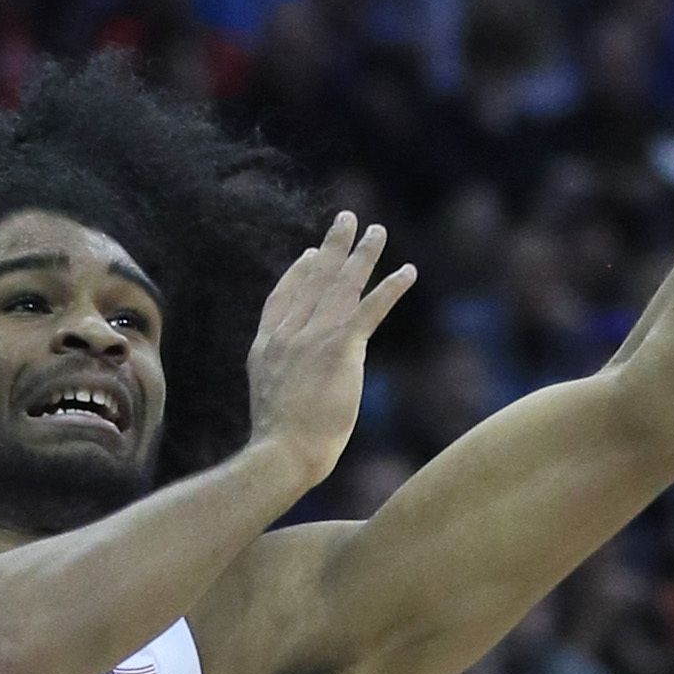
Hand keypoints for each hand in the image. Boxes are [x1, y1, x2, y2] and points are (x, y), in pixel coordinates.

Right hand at [243, 209, 414, 481]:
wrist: (282, 454)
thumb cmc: (279, 446)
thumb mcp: (272, 405)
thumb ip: (283, 385)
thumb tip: (294, 394)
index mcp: (266, 347)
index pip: (282, 299)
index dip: (298, 274)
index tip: (309, 254)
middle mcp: (287, 335)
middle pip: (313, 279)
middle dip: (331, 247)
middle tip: (346, 218)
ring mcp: (311, 338)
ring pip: (341, 286)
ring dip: (363, 255)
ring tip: (378, 231)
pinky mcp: (338, 348)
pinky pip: (369, 310)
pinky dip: (390, 288)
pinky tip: (407, 272)